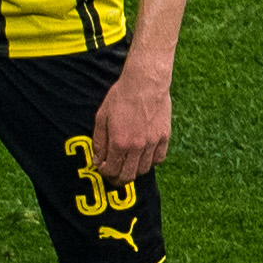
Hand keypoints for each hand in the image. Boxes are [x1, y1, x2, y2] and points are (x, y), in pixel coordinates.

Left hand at [90, 65, 172, 182]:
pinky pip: (159, 159)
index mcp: (119, 142)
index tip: (101, 168)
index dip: (104, 172)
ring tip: (127, 165)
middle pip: (128, 176)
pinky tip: (142, 157)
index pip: (111, 170)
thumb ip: (99, 141)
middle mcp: (137, 147)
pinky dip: (150, 162)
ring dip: (133, 171)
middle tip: (113, 175)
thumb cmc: (120, 98)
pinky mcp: (164, 137)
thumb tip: (97, 159)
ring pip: (144, 169)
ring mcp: (153, 143)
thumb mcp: (101, 118)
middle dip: (117, 179)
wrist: (145, 83)